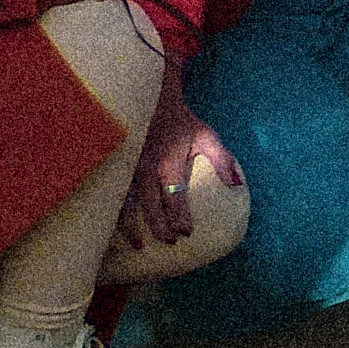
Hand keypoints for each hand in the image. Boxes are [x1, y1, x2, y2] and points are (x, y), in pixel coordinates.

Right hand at [118, 70, 240, 253]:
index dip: (179, 217)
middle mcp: (145, 169)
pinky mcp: (116, 170)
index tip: (186, 233)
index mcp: (168, 163)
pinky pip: (112, 196)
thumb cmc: (181, 124)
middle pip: (150, 205)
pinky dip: (114, 215)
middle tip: (169, 242)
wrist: (151, 102)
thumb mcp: (206, 136)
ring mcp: (127, 170)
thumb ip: (222, 160)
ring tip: (138, 245)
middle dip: (159, 227)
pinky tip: (116, 229)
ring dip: (130, 227)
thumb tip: (236, 185)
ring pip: (124, 205)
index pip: (174, 197)